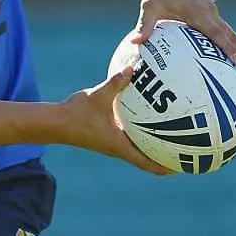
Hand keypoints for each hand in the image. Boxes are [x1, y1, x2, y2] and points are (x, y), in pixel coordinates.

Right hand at [58, 67, 173, 175]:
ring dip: (150, 149)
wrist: (54, 122)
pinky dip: (137, 137)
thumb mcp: (98, 95)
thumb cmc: (75, 113)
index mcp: (118, 145)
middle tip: (181, 154)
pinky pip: (126, 140)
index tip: (182, 167)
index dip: (164, 167)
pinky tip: (141, 122)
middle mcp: (116, 148)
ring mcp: (110, 144)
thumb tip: (133, 68)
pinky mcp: (103, 137)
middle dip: (163, 159)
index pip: (146, 163)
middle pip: (145, 160)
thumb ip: (117, 82)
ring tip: (168, 140)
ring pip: (136, 151)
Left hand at [132, 0, 235, 70]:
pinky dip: (226, 38)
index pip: (216, 34)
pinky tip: (220, 48)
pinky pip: (221, 25)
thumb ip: (145, 24)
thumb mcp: (150, 5)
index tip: (235, 62)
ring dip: (235, 46)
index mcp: (197, 13)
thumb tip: (136, 42)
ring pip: (228, 30)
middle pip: (230, 35)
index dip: (226, 48)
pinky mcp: (208, 6)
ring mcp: (210, 9)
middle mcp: (209, 12)